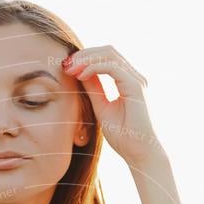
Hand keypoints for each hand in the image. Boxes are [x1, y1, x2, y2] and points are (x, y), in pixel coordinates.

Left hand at [62, 45, 164, 166]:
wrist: (137, 152)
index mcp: (128, 81)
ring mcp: (136, 80)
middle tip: (66, 64)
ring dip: (86, 59)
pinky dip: (93, 68)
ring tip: (71, 69)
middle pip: (108, 51)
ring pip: (109, 55)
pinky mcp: (135, 86)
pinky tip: (81, 76)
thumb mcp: (101, 107)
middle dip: (84, 54)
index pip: (106, 58)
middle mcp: (134, 77)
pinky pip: (112, 67)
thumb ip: (94, 89)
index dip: (86, 57)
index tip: (67, 66)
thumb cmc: (122, 135)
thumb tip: (80, 72)